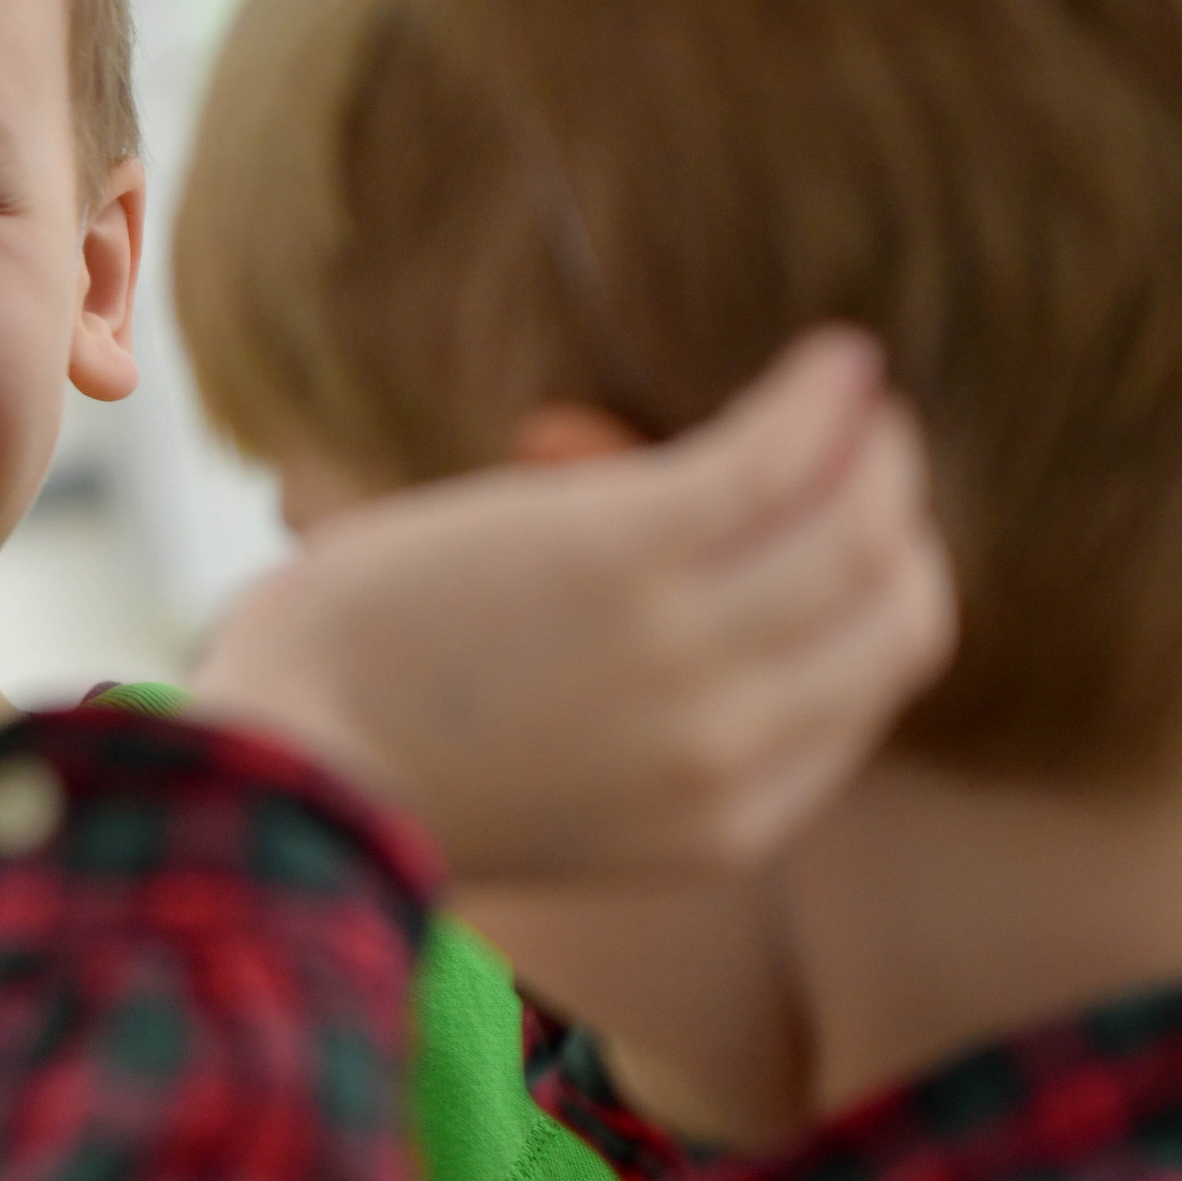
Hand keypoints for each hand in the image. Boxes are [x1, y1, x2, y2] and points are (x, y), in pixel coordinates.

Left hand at [191, 331, 955, 882]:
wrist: (279, 777)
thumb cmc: (378, 764)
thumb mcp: (565, 783)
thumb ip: (656, 724)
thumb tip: (692, 586)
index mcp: (726, 821)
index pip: (868, 695)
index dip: (874, 601)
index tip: (843, 529)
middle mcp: (733, 746)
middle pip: (902, 611)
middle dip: (898, 519)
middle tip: (867, 448)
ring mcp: (688, 650)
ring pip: (864, 527)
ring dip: (874, 445)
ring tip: (845, 393)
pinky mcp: (629, 554)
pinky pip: (781, 458)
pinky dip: (823, 399)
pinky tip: (829, 359)